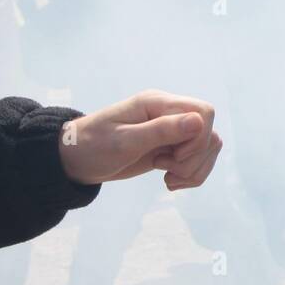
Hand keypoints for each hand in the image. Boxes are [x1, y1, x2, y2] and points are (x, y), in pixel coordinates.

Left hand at [59, 89, 221, 189]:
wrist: (76, 160)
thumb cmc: (93, 147)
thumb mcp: (124, 142)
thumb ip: (162, 131)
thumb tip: (199, 121)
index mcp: (158, 104)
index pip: (204, 112)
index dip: (198, 138)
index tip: (174, 156)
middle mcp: (169, 114)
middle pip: (209, 133)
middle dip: (194, 160)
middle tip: (164, 169)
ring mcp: (173, 131)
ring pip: (208, 148)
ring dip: (194, 170)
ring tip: (168, 177)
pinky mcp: (172, 148)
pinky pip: (198, 160)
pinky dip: (191, 175)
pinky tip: (169, 181)